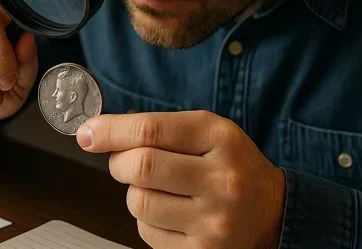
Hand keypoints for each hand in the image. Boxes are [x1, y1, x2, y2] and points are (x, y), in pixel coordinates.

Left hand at [77, 111, 285, 248]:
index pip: (151, 129)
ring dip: (135, 193)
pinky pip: (148, 232)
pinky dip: (148, 220)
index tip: (88, 132)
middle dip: (119, 162)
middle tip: (124, 162)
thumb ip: (157, 129)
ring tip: (157, 189)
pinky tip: (171, 213)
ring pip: (139, 202)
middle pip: (140, 166)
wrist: (272, 213)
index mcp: (221, 139)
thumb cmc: (230, 166)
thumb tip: (95, 133)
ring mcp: (214, 220)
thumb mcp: (208, 134)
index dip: (110, 130)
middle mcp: (222, 180)